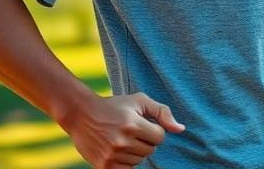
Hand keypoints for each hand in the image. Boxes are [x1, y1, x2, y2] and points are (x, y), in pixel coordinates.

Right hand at [61, 92, 184, 168]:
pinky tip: (118, 150)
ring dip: (134, 152)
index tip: (142, 124)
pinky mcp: (103, 167)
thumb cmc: (114, 106)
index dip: (154, 130)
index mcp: (133, 124)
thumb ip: (163, 113)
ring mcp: (112, 156)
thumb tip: (181, 129)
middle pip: (150, 150)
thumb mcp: (139, 101)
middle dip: (145, 141)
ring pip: (139, 161)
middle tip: (130, 131)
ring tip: (121, 138)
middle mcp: (122, 142)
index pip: (160, 137)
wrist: (81, 114)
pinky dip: (126, 162)